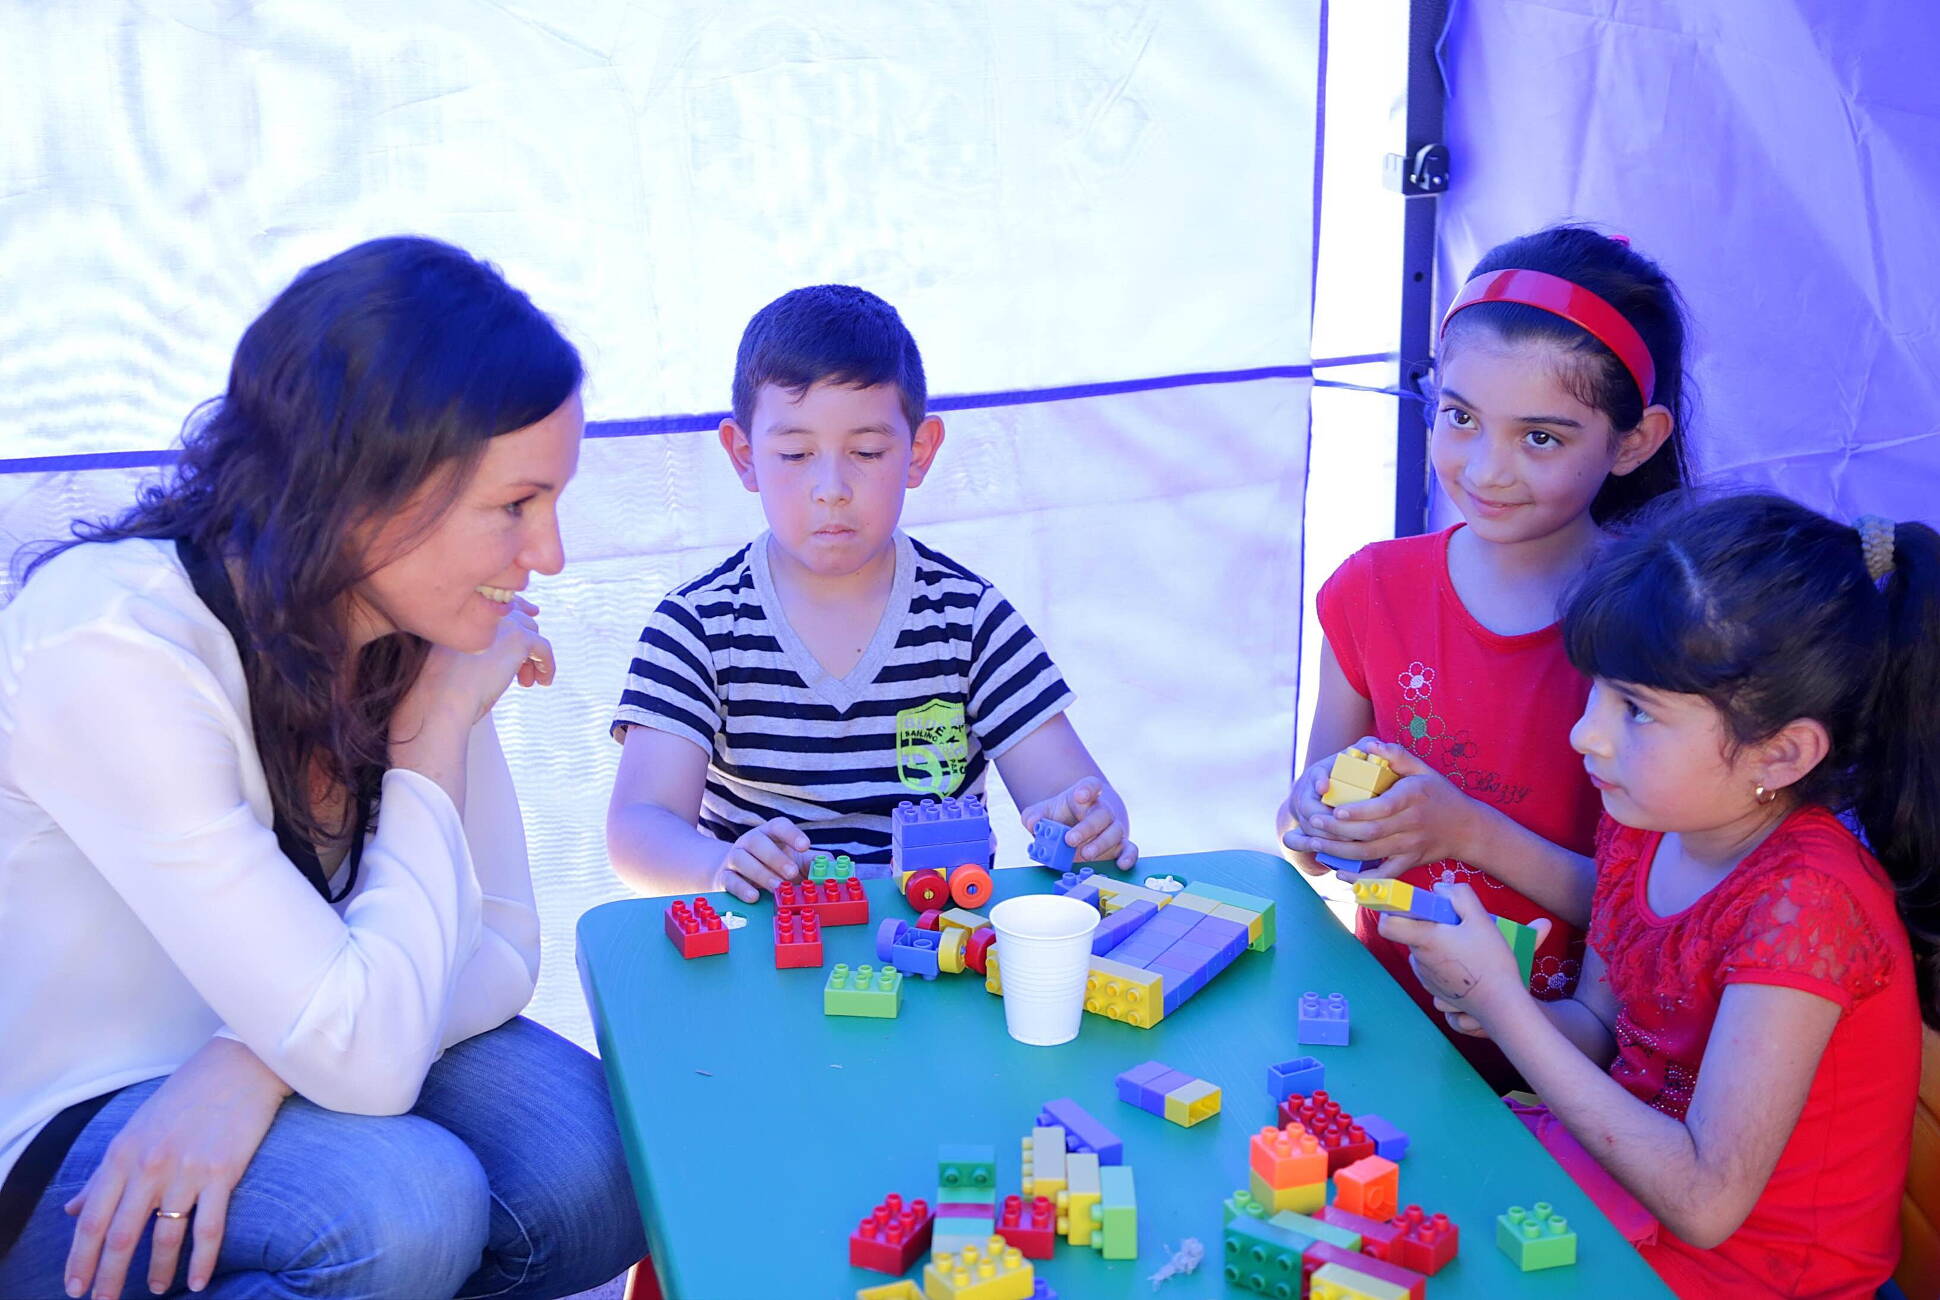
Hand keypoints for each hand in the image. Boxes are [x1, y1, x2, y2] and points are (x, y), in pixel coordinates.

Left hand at [63, 1038, 288, 1297]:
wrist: (239, 1066)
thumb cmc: (185, 1096)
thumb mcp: (134, 1130)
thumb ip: (104, 1173)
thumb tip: (74, 1208)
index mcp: (123, 1154)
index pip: (93, 1220)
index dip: (81, 1259)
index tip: (75, 1287)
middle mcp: (150, 1165)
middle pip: (123, 1235)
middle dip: (110, 1276)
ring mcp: (187, 1170)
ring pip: (165, 1235)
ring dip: (159, 1270)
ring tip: (157, 1290)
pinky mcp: (223, 1173)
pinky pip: (209, 1227)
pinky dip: (202, 1259)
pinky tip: (197, 1281)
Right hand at [404, 596, 555, 731]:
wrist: (440, 697)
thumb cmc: (438, 687)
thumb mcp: (451, 658)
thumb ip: (471, 646)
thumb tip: (498, 654)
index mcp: (462, 610)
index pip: (497, 604)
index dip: (514, 615)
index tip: (526, 624)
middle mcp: (482, 608)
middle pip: (518, 618)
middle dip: (522, 643)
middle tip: (521, 671)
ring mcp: (501, 621)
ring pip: (531, 633)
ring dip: (531, 657)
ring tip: (525, 681)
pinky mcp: (519, 639)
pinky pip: (543, 648)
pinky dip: (547, 665)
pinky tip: (543, 681)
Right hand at [719, 817, 809, 902]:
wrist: (736, 876)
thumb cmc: (772, 866)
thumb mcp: (794, 861)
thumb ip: (813, 862)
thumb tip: (834, 866)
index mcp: (769, 834)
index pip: (778, 826)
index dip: (791, 834)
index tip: (805, 845)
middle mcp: (749, 842)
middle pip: (758, 841)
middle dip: (775, 857)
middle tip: (792, 873)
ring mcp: (734, 858)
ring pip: (741, 859)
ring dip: (760, 873)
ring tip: (777, 887)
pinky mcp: (723, 877)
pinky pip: (729, 880)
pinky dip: (741, 888)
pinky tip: (754, 897)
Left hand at [1020, 777, 1136, 870]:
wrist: (1076, 831)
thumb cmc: (1060, 819)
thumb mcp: (1042, 815)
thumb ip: (1034, 817)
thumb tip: (1033, 824)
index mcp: (1084, 797)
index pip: (1091, 786)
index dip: (1087, 789)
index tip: (1080, 795)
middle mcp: (1102, 810)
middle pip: (1102, 814)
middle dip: (1087, 827)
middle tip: (1070, 839)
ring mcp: (1113, 828)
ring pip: (1115, 832)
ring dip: (1101, 844)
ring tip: (1084, 854)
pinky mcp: (1120, 846)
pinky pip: (1130, 849)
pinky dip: (1128, 857)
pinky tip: (1121, 864)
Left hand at [1280, 738, 1482, 878]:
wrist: (1467, 828)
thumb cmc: (1440, 793)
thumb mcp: (1423, 769)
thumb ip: (1397, 755)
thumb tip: (1370, 745)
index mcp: (1413, 798)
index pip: (1383, 807)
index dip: (1358, 812)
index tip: (1335, 811)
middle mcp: (1412, 824)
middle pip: (1372, 833)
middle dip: (1339, 832)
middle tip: (1313, 824)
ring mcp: (1410, 846)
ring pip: (1372, 854)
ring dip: (1341, 852)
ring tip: (1315, 844)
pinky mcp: (1409, 862)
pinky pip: (1384, 874)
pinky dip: (1362, 878)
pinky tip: (1340, 874)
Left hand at [1376, 882, 1523, 1021]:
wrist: (1501, 1004)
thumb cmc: (1491, 961)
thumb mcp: (1481, 919)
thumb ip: (1459, 896)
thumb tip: (1439, 889)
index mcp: (1424, 940)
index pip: (1388, 925)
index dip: (1395, 911)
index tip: (1415, 907)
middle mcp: (1419, 960)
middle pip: (1411, 933)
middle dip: (1429, 924)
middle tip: (1456, 925)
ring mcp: (1425, 977)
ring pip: (1423, 950)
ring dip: (1438, 943)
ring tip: (1466, 945)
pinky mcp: (1435, 990)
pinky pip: (1432, 967)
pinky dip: (1444, 961)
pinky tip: (1466, 963)